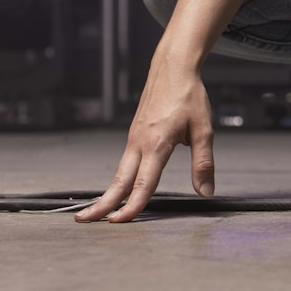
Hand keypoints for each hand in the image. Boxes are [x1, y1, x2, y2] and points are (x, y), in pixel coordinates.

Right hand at [74, 51, 214, 223]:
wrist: (172, 67)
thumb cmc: (189, 96)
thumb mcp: (204, 129)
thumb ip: (203, 163)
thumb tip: (206, 192)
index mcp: (157, 143)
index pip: (143, 182)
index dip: (133, 205)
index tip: (121, 222)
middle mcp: (140, 143)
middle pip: (119, 180)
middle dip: (102, 203)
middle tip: (84, 221)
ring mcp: (134, 138)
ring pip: (119, 172)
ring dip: (108, 193)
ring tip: (94, 211)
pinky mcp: (134, 134)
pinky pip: (124, 162)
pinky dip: (118, 180)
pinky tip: (117, 190)